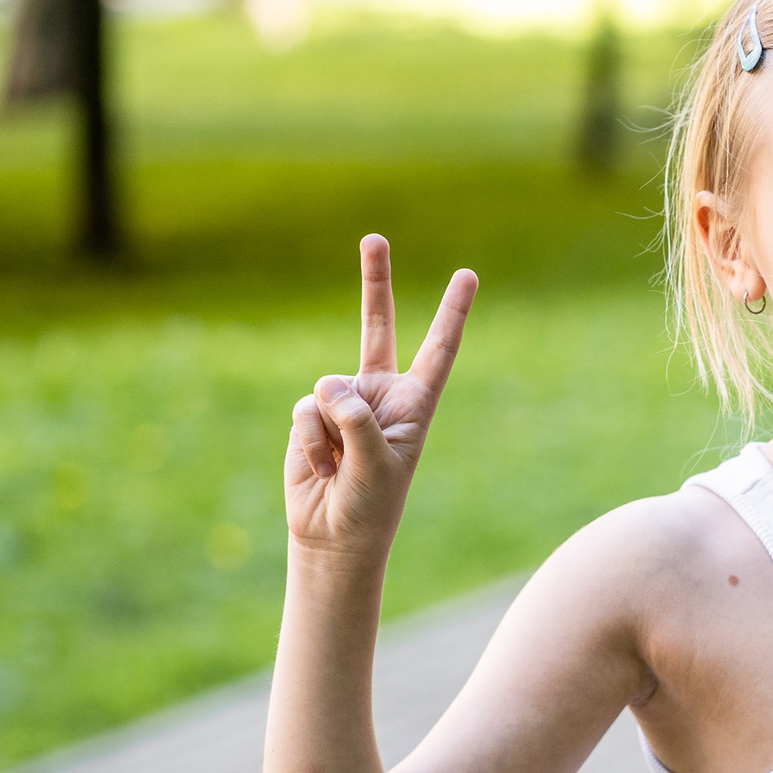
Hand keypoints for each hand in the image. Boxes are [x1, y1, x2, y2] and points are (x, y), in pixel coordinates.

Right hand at [286, 235, 476, 563]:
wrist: (334, 535)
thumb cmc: (371, 506)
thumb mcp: (378, 466)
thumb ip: (359, 423)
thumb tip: (328, 387)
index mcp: (416, 403)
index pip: (439, 349)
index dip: (452, 312)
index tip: (468, 275)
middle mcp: (381, 394)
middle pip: (378, 327)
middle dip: (376, 282)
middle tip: (375, 237)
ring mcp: (344, 401)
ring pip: (326, 387)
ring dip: (328, 430)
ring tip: (341, 465)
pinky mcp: (311, 414)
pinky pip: (303, 410)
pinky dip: (310, 440)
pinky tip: (321, 465)